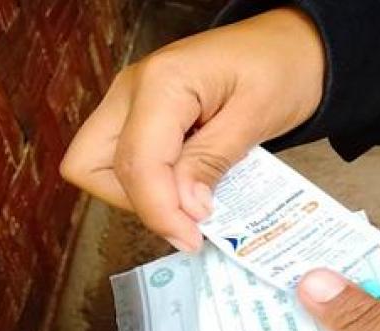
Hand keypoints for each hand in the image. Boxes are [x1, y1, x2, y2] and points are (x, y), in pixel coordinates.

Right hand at [59, 7, 324, 251]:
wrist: (287, 43)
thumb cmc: (279, 67)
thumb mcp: (255, 117)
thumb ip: (212, 161)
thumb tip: (186, 210)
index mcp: (162, 82)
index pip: (137, 163)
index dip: (160, 211)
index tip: (192, 238)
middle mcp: (131, 89)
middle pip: (91, 166)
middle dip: (138, 202)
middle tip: (189, 218)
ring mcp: (129, 100)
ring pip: (97, 166)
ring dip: (140, 195)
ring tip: (191, 201)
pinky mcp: (138, 114)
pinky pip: (122, 159)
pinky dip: (149, 183)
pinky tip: (187, 186)